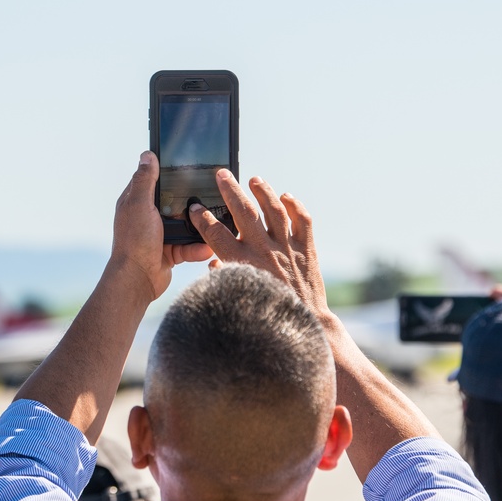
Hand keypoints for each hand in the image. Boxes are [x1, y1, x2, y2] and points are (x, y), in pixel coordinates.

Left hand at [110, 152, 212, 300]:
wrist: (138, 280)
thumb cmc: (134, 241)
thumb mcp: (140, 205)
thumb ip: (145, 181)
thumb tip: (148, 154)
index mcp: (137, 202)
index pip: (154, 180)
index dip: (169, 172)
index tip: (189, 166)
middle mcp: (148, 216)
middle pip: (175, 202)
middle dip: (191, 202)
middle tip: (210, 195)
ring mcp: (160, 234)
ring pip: (186, 225)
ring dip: (198, 228)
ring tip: (213, 224)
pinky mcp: (170, 251)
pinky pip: (189, 246)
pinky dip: (197, 248)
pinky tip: (206, 248)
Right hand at [189, 170, 328, 315]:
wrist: (304, 326)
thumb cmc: (265, 317)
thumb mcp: (237, 298)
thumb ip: (223, 277)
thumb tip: (215, 262)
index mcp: (242, 263)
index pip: (215, 233)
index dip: (201, 218)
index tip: (195, 207)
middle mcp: (264, 251)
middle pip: (243, 211)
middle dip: (229, 189)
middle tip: (221, 174)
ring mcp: (287, 248)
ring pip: (274, 209)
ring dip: (263, 191)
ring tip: (254, 179)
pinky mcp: (307, 250)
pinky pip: (303, 220)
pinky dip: (295, 205)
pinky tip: (286, 197)